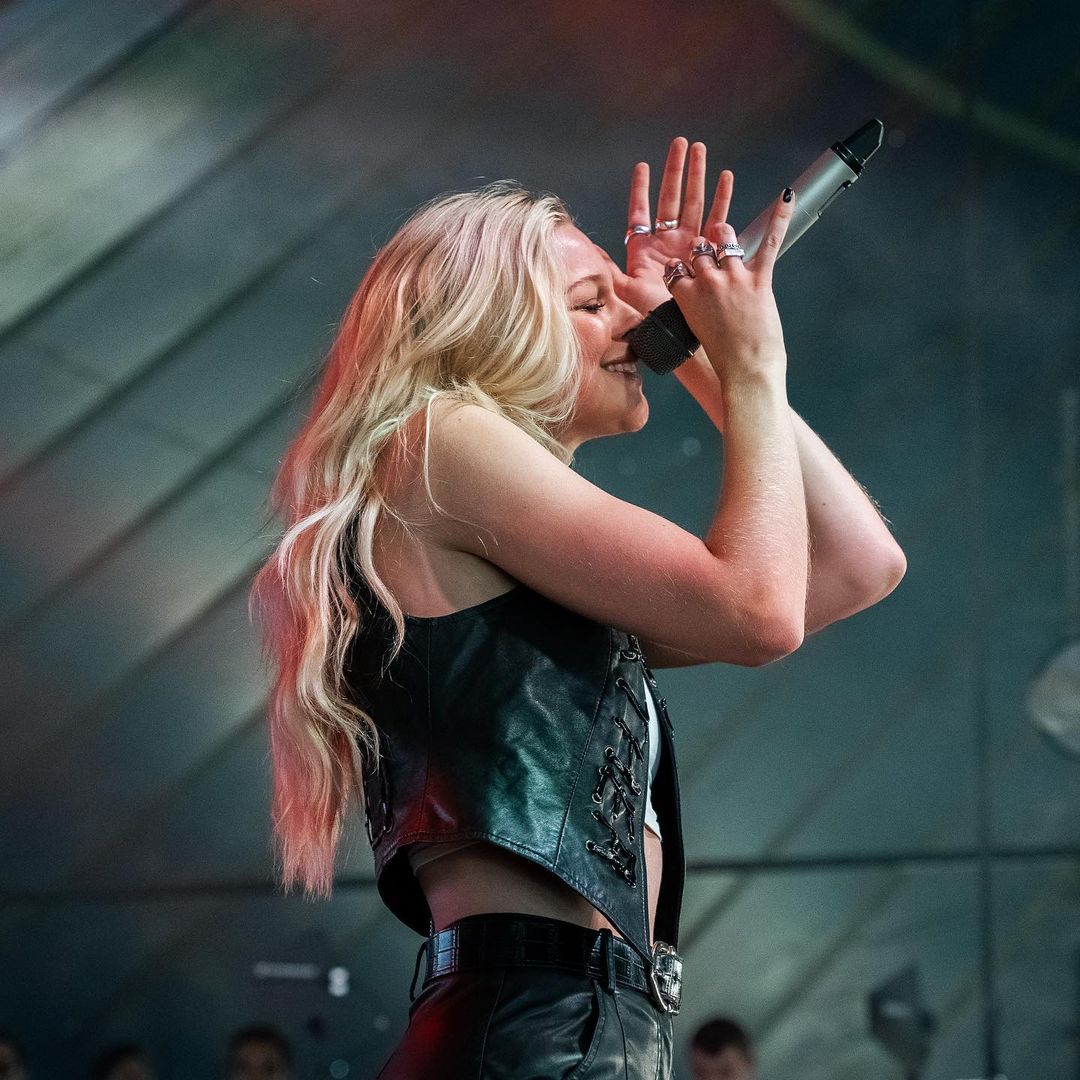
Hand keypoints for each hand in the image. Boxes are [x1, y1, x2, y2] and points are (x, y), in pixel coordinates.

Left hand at [605, 138, 732, 316]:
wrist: (681, 330)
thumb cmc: (654, 315)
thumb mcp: (628, 290)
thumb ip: (609, 269)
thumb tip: (589, 250)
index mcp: (645, 249)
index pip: (641, 212)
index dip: (640, 190)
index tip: (642, 166)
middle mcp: (668, 242)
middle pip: (671, 198)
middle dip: (675, 170)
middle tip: (680, 143)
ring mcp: (690, 244)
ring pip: (694, 201)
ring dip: (698, 175)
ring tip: (701, 150)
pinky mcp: (709, 250)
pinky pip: (718, 219)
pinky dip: (722, 197)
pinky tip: (725, 177)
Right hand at [664, 183, 795, 383]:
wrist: (746, 371)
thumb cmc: (721, 359)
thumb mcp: (693, 330)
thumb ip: (690, 307)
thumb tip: (693, 299)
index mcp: (685, 296)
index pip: (676, 268)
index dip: (681, 268)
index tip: (685, 271)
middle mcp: (706, 281)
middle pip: (700, 248)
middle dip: (704, 249)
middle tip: (709, 253)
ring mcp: (733, 277)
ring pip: (724, 237)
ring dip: (725, 236)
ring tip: (727, 236)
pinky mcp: (759, 279)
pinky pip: (769, 242)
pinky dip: (779, 218)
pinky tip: (787, 198)